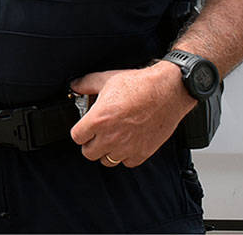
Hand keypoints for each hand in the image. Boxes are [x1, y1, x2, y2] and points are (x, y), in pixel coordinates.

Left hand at [69, 62, 195, 167]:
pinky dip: (125, 155)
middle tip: (96, 134)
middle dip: (90, 143)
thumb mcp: (106, 79)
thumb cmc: (139, 85)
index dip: (80, 131)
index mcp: (98, 120)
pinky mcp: (143, 152)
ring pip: (107, 161)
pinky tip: (126, 142)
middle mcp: (111, 137)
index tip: (84, 127)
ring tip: (111, 138)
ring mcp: (127, 147)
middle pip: (89, 153)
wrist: (167, 91)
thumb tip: (75, 86)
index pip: (77, 137)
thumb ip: (85, 84)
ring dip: (106, 151)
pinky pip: (127, 163)